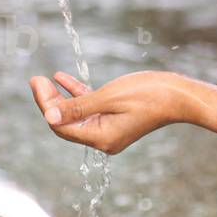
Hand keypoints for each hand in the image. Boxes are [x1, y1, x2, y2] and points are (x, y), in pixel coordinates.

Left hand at [29, 71, 183, 154]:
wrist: (180, 96)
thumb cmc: (150, 94)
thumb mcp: (110, 97)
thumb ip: (79, 107)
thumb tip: (49, 116)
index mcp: (101, 137)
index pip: (61, 125)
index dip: (45, 104)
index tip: (36, 82)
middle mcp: (103, 138)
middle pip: (66, 122)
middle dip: (49, 100)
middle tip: (36, 79)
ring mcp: (110, 130)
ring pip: (76, 114)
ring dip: (61, 97)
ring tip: (45, 79)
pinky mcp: (116, 119)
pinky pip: (91, 108)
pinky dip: (78, 94)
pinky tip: (63, 79)